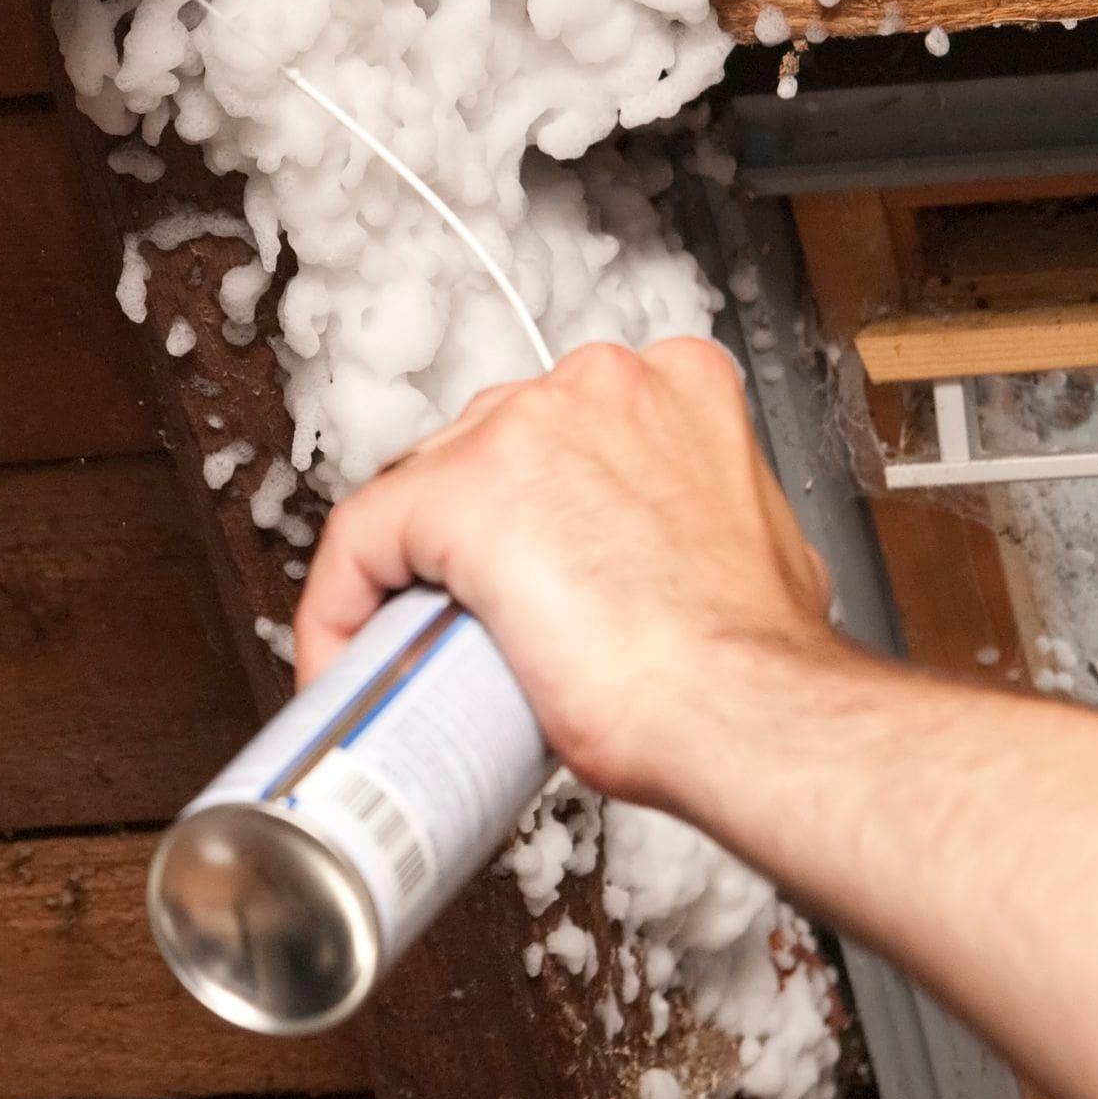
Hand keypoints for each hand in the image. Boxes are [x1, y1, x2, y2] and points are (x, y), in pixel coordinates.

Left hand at [292, 338, 849, 812]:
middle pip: (484, 453)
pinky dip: (341, 604)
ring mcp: (524, 429)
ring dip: (406, 572)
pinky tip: (349, 658)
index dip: (529, 511)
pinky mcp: (458, 492)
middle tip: (468, 623)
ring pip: (419, 491)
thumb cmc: (756, 660)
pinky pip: (360, 541)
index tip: (520, 571)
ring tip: (415, 651)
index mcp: (680, 385)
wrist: (749, 713)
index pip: (559, 436)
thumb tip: (664, 572)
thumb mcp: (756, 553)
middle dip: (468, 540)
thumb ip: (701, 528)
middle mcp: (598, 384)